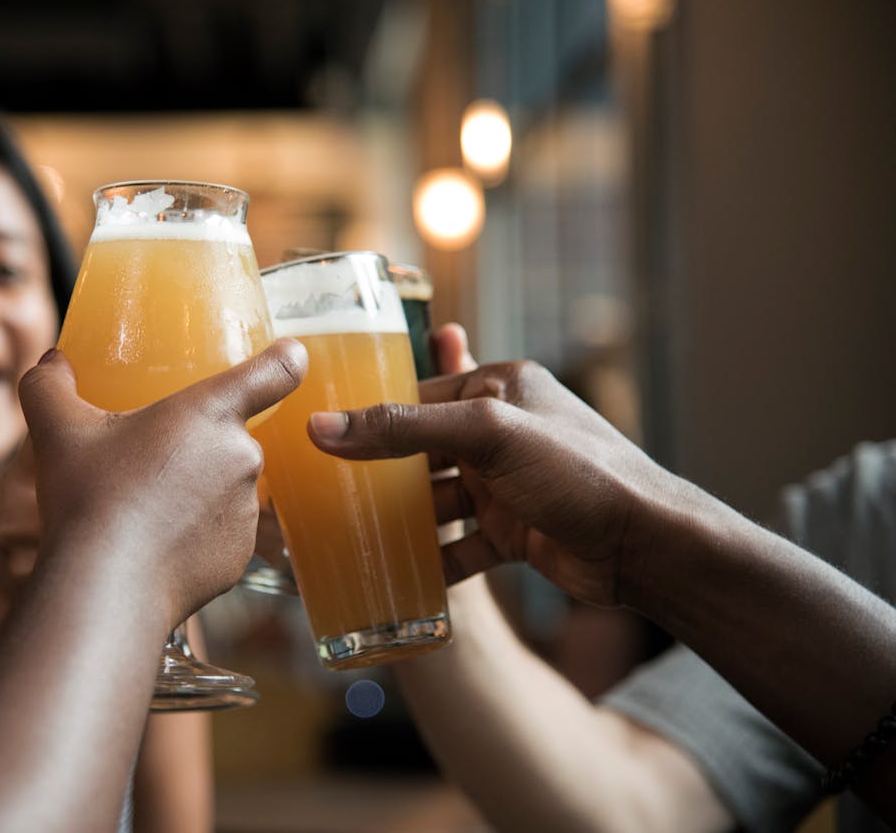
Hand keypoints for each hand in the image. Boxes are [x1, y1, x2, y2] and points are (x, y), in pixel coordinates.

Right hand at [15, 339, 307, 624]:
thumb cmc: (89, 498)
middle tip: (147, 463)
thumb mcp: (57, 430)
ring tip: (144, 508)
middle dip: (195, 446)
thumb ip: (49, 385)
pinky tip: (155, 544)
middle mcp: (242, 457)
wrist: (106, 586)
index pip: (273, 372)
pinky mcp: (241, 556)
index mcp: (210, 413)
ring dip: (197, 491)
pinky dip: (196, 536)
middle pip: (230, 437)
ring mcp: (246, 511)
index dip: (285, 359)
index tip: (290, 355)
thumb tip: (50, 362)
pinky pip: (221, 534)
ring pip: (225, 488)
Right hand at [307, 355, 682, 606]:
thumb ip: (404, 429)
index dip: (371, 414)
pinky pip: (460, 545)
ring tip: (349, 537)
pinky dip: (433, 561)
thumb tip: (323, 427)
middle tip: (323, 491)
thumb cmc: (578, 472)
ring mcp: (508, 485)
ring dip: (402, 521)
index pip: (419, 395)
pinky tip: (398, 578)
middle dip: (379, 473)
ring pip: (437, 501)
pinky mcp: (515, 532)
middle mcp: (502, 433)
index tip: (318, 436)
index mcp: (500, 387)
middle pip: (422, 450)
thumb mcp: (486, 435)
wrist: (646, 547)